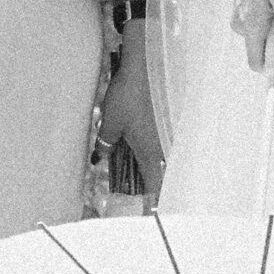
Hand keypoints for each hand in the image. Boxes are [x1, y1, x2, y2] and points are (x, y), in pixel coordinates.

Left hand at [98, 44, 165, 198]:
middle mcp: (165, 144)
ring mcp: (171, 131)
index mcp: (151, 151)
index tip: (147, 209)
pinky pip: (169, 138)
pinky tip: (149, 134)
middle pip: (164, 172)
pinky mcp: (174, 117)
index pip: (156, 185)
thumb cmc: (128, 94)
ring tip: (143, 160)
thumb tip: (99, 157)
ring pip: (167, 155)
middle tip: (143, 185)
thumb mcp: (110, 121)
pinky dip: (161, 142)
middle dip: (154, 181)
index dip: (152, 200)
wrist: (147, 64)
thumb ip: (105, 142)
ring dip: (158, 161)